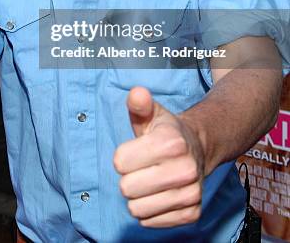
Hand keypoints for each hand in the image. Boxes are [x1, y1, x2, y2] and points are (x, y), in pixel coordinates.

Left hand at [113, 86, 204, 227]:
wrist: (198, 148)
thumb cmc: (166, 131)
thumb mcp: (152, 113)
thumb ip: (139, 104)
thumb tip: (137, 94)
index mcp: (171, 143)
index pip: (120, 162)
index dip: (123, 156)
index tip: (135, 150)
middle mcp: (185, 169)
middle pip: (127, 189)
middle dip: (128, 178)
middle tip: (142, 167)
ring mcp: (191, 194)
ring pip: (137, 209)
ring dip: (138, 197)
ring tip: (150, 181)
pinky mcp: (192, 214)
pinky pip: (151, 222)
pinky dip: (150, 211)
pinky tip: (159, 194)